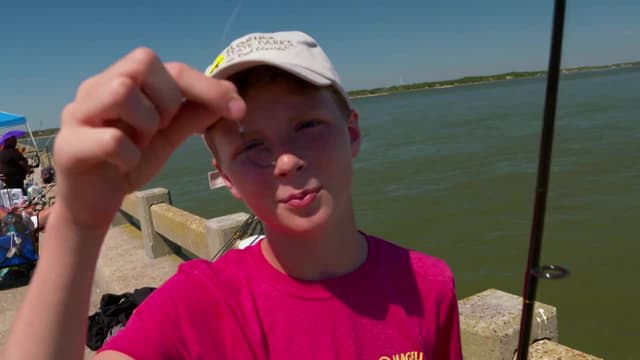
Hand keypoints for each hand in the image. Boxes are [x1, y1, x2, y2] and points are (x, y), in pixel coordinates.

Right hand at [53, 48, 244, 230]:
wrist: (93, 205)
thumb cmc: (128, 163)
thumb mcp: (167, 137)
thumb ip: (193, 115)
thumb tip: (230, 94)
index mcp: (120, 82)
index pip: (167, 66)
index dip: (205, 85)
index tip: (238, 108)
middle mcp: (95, 89)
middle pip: (141, 62)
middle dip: (167, 99)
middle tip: (161, 128)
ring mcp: (77, 115)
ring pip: (122, 91)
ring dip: (147, 123)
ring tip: (139, 144)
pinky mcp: (69, 146)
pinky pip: (112, 139)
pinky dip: (130, 155)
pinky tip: (125, 165)